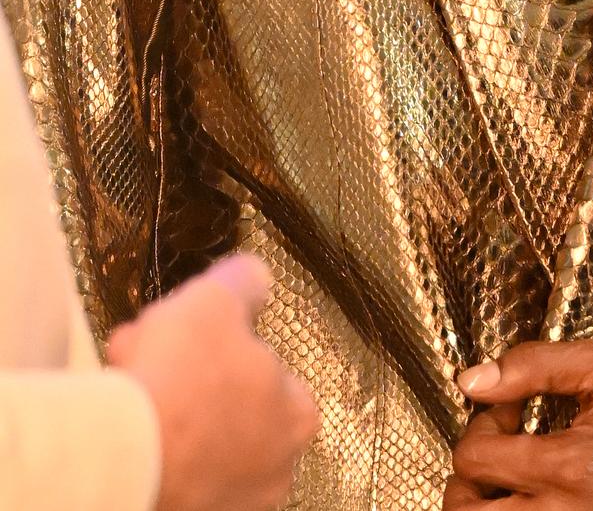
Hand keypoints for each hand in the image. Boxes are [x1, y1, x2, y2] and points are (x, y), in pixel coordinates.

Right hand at [107, 253, 318, 510]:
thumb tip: (257, 277)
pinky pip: (171, 466)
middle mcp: (274, 467)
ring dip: (166, 403)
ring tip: (128, 380)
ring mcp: (231, 500)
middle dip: (189, 370)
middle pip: (229, 401)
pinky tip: (124, 421)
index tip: (193, 332)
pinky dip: (151, 442)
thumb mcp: (218, 299)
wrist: (127, 454)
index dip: (227, 343)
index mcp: (296, 415)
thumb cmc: (184, 376)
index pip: (270, 370)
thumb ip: (245, 283)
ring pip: (197, 433)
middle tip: (151, 350)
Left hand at [447, 337, 592, 509]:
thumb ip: (534, 365)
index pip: (474, 459)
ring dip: (487, 503)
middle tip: (491, 450)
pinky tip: (537, 493)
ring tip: (508, 475)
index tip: (504, 410)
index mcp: (570, 465)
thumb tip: (474, 378)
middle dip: (466, 478)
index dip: (479, 425)